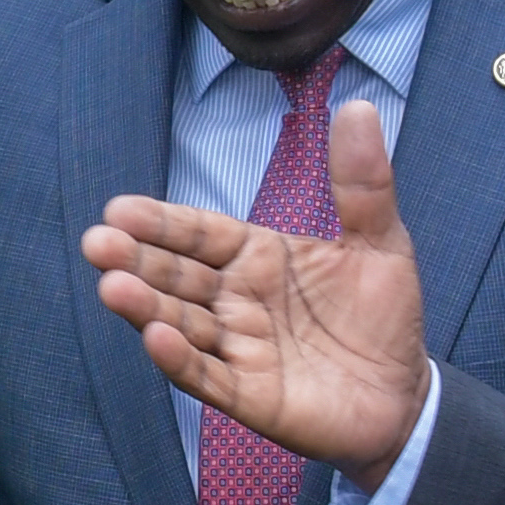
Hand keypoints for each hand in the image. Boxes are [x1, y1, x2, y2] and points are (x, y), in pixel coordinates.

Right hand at [87, 97, 431, 481]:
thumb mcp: (381, 242)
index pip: (201, 234)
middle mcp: (237, 301)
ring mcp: (239, 350)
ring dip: (146, 307)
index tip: (120, 208)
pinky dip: (180, 361)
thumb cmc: (383, 318)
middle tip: (98, 243)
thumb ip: (362, 184)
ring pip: (182, 323)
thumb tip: (359, 106)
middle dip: (137, 260)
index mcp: (258, 258)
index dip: (162, 223)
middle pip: (177, 277)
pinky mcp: (249, 397)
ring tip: (112, 287)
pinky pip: (208, 377)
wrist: (406, 397)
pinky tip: (156, 339)